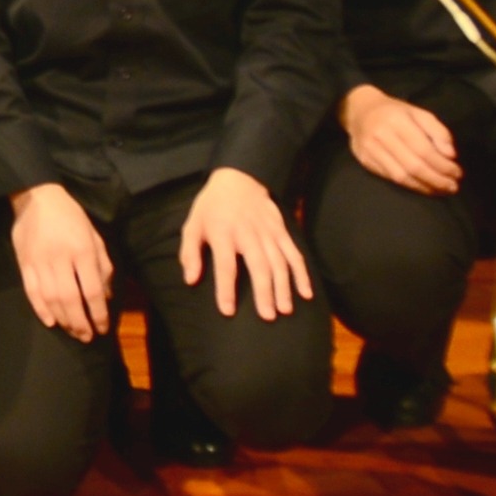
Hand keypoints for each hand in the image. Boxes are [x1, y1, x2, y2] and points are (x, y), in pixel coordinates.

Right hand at [9, 182, 112, 341]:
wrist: (36, 197)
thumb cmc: (71, 217)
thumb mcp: (94, 236)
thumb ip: (103, 266)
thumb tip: (106, 296)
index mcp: (82, 250)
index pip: (92, 290)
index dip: (99, 313)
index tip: (103, 328)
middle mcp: (61, 258)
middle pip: (71, 299)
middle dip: (81, 322)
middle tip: (87, 337)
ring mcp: (39, 262)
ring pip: (51, 299)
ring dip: (63, 320)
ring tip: (72, 331)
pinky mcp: (24, 263)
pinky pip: (31, 291)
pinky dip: (40, 309)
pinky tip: (50, 321)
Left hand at [180, 166, 313, 319]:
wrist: (238, 178)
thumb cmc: (211, 207)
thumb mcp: (192, 225)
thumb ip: (190, 253)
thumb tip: (190, 280)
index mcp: (222, 232)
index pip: (225, 265)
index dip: (226, 289)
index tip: (227, 311)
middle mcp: (247, 232)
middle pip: (258, 264)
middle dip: (264, 291)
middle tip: (267, 316)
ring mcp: (267, 231)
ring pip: (279, 261)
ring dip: (284, 286)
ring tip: (285, 309)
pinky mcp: (281, 230)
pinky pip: (294, 253)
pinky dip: (301, 273)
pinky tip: (306, 293)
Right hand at [340, 84, 460, 194]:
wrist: (358, 110)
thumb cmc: (394, 112)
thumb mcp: (418, 113)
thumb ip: (437, 131)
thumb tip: (450, 155)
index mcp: (397, 120)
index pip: (423, 149)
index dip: (442, 165)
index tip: (457, 173)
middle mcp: (382, 136)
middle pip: (413, 166)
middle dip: (436, 180)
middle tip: (453, 187)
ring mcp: (371, 150)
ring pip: (401, 176)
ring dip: (425, 187)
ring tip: (442, 190)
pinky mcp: (365, 161)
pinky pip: (391, 178)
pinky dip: (411, 186)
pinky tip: (424, 187)